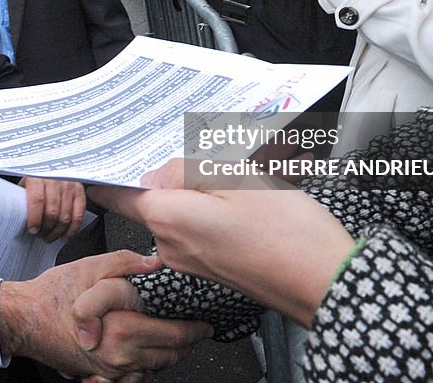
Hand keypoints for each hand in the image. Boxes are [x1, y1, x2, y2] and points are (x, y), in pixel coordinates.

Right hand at [0, 251, 208, 378]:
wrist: (23, 319)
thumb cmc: (53, 294)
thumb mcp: (91, 267)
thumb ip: (126, 263)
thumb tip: (155, 263)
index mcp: (124, 331)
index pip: (174, 336)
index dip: (194, 331)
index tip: (204, 323)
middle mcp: (119, 356)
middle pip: (168, 357)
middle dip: (187, 345)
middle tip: (197, 332)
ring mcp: (109, 369)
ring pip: (153, 368)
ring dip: (169, 355)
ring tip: (178, 340)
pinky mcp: (99, 373)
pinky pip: (133, 376)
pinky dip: (146, 366)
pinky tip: (148, 351)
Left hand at [19, 177, 86, 241]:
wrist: (52, 161)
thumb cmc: (36, 174)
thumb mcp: (25, 182)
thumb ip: (22, 198)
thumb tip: (18, 219)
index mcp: (38, 176)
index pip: (38, 200)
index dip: (35, 219)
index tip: (32, 230)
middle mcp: (55, 179)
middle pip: (52, 212)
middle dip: (45, 229)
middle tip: (40, 235)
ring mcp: (69, 185)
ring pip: (65, 217)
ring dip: (57, 232)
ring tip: (49, 236)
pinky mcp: (79, 191)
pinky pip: (79, 215)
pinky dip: (72, 230)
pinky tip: (64, 236)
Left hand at [88, 161, 355, 327]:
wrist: (325, 283)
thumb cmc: (287, 232)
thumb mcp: (237, 179)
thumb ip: (188, 170)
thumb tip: (160, 171)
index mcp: (170, 219)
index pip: (118, 195)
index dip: (109, 173)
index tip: (107, 154)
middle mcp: (172, 246)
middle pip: (155, 197)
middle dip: (175, 172)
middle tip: (204, 150)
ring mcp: (191, 260)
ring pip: (180, 211)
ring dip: (199, 188)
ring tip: (238, 171)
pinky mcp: (212, 267)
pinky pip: (198, 228)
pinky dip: (212, 208)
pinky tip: (245, 196)